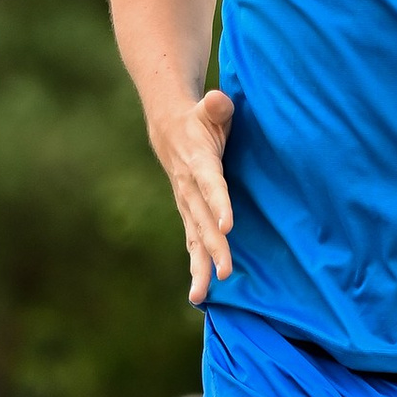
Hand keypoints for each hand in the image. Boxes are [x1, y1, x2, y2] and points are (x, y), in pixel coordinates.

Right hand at [150, 87, 235, 304]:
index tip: (228, 226)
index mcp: (199, 161)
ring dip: (200, 267)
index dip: (219, 204)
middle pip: (203, 221)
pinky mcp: (188, 214)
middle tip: (226, 272)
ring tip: (201, 296)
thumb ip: (216, 107)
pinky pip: (192, 243)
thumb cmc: (199, 118)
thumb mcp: (209, 107)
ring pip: (194, 238)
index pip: (211, 184)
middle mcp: (190, 188)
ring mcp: (187, 204)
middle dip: (214, 248)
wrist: (168, 128)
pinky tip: (200, 295)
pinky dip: (196, 267)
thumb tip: (217, 101)